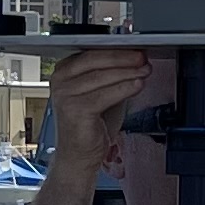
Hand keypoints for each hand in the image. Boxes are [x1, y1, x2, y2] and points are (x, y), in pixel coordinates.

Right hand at [40, 45, 154, 191]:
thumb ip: (112, 77)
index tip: (135, 49)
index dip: (116, 50)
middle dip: (123, 58)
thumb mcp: (102, 93)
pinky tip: (137, 85)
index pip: (91, 53)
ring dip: (128, 72)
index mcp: (63, 72)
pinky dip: (124, 88)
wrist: (79, 156)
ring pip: (102, 76)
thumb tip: (135, 61)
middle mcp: (60, 81)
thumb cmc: (89, 126)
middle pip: (95, 61)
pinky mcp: (75, 109)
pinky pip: (105, 94)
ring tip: (144, 71)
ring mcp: (65, 95)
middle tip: (142, 58)